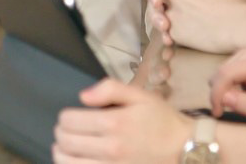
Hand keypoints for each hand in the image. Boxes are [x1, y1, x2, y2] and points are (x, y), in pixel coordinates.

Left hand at [54, 79, 190, 163]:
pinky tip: (76, 161)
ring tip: (64, 148)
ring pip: (68, 163)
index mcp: (114, 123)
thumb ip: (110, 89)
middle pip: (65, 141)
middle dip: (60, 133)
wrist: (184, 149)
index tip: (69, 117)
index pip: (69, 120)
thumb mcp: (140, 96)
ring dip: (61, 153)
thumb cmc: (162, 121)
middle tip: (64, 131)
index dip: (64, 117)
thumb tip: (83, 96)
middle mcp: (110, 148)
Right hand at [209, 47, 245, 125]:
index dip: (217, 93)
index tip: (218, 112)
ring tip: (237, 103)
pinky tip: (237, 95)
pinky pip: (223, 73)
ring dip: (222, 91)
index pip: (227, 73)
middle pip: (221, 71)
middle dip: (218, 93)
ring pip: (219, 72)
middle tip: (224, 111)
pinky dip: (225, 87)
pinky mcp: (240, 58)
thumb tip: (225, 98)